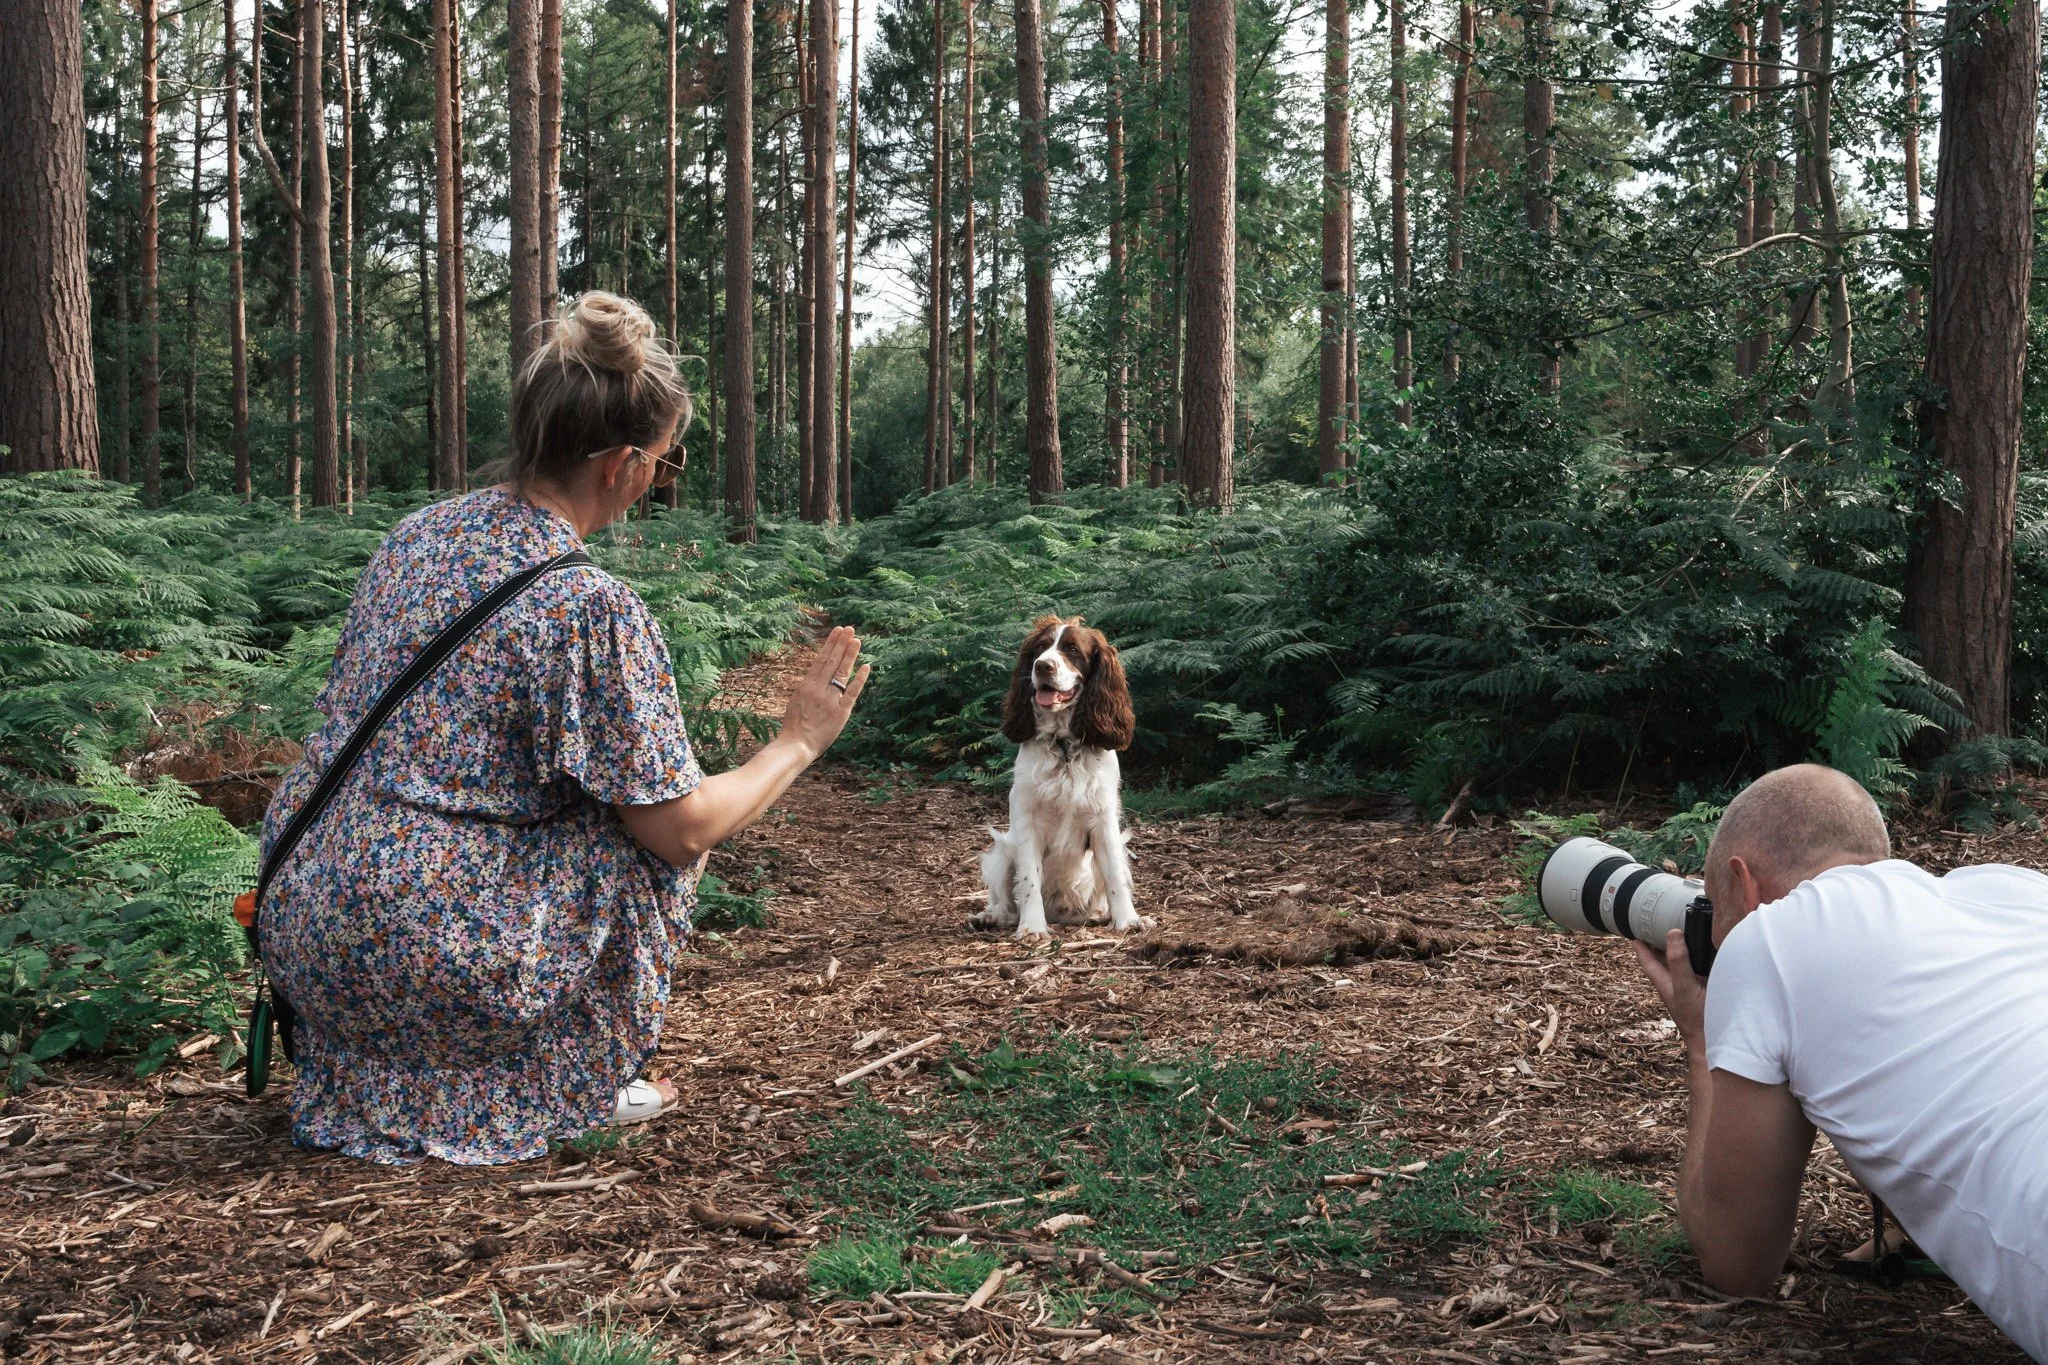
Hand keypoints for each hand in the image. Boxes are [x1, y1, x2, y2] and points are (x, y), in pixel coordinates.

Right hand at [777, 626, 869, 762]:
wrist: (796, 745)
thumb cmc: (794, 726)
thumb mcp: (797, 701)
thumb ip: (809, 688)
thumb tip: (818, 674)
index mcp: (806, 686)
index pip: (821, 659)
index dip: (831, 644)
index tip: (838, 631)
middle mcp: (818, 690)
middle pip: (832, 662)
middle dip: (841, 644)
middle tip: (850, 629)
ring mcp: (830, 701)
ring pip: (841, 674)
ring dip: (850, 656)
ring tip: (856, 640)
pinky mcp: (841, 714)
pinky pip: (852, 694)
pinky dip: (859, 680)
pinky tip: (865, 667)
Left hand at [1635, 929, 1707, 1054]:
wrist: (1717, 1041)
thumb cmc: (1697, 1019)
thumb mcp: (1684, 988)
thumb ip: (1678, 963)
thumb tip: (1672, 934)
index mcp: (1666, 983)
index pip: (1648, 960)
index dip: (1641, 945)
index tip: (1635, 929)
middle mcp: (1677, 983)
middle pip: (1664, 959)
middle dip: (1660, 942)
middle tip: (1658, 922)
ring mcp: (1692, 986)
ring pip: (1682, 962)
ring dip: (1681, 948)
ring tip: (1681, 929)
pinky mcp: (1707, 988)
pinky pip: (1700, 968)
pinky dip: (1700, 956)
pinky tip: (1707, 949)